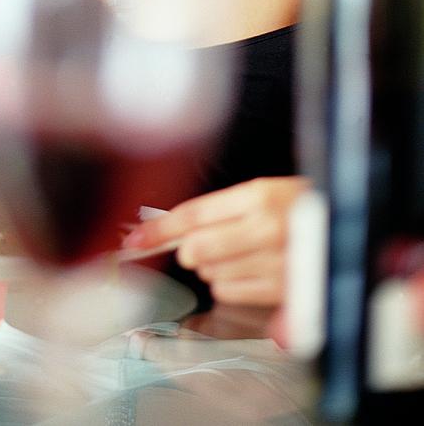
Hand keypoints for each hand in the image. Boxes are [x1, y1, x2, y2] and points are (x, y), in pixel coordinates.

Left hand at [123, 177, 308, 306]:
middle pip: (197, 249)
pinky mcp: (283, 293)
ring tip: (243, 251)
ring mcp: (277, 264)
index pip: (193, 215)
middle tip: (205, 241)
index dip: (159, 229)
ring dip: (214, 266)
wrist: (351, 226)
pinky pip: (231, 293)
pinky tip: (253, 269)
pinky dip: (231, 284)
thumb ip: (218, 210)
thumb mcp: (263, 192)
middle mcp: (268, 229)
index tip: (133, 240)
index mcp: (260, 195)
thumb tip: (173, 232)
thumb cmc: (302, 206)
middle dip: (191, 249)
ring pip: (211, 274)